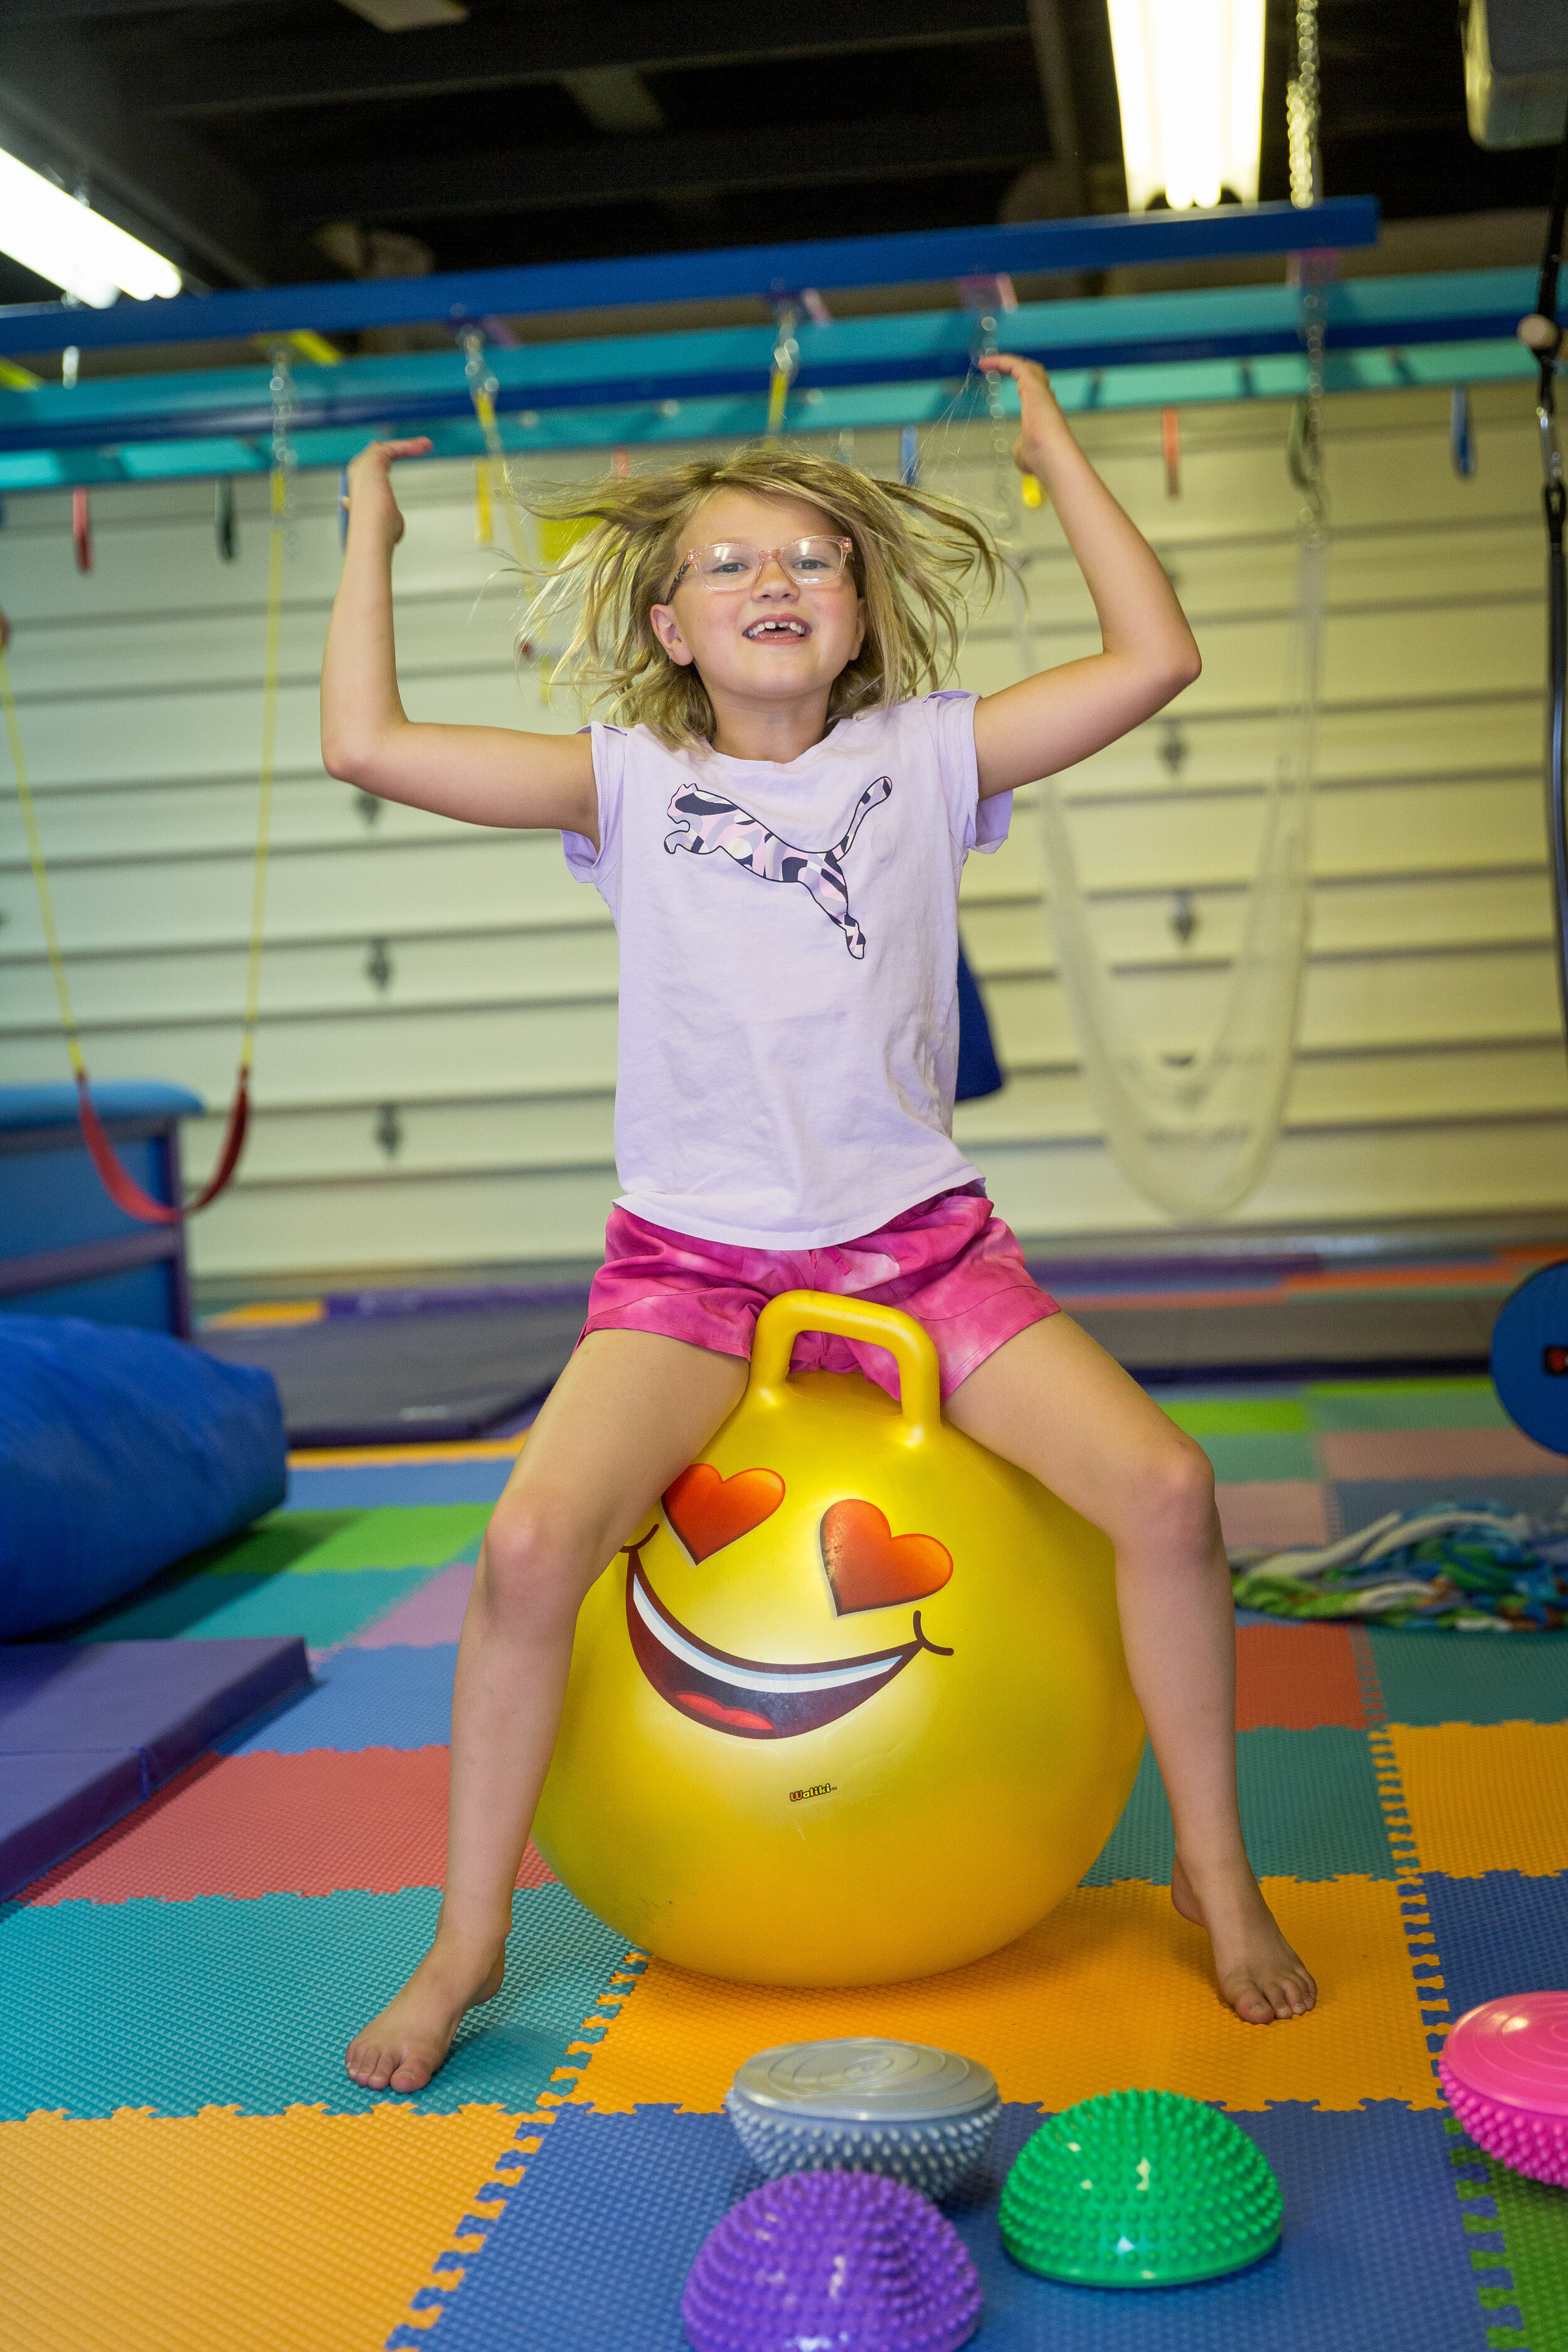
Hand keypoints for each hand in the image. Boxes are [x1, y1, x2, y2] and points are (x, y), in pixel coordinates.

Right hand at [343, 437, 432, 548]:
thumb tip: (389, 514)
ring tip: (426, 445)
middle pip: (377, 454)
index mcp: (358, 489)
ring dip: (407, 445)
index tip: (398, 459)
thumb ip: (389, 512)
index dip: (385, 463)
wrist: (372, 534)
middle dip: (397, 448)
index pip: (370, 469)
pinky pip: (391, 448)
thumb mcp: (389, 521)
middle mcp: (358, 476)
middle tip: (415, 447)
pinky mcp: (372, 462)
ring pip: (385, 448)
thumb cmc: (380, 534)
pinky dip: (407, 446)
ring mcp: (362, 467)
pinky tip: (422, 447)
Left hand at [976, 352, 1062, 475]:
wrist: (1050, 456)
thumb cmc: (1040, 459)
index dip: (1017, 381)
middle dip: (1012, 366)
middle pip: (1031, 373)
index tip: (1000, 380)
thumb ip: (1020, 444)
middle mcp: (1044, 399)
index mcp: (1043, 412)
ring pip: (1026, 366)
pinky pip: (1016, 365)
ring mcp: (1040, 391)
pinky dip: (1001, 361)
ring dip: (1005, 361)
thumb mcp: (1023, 452)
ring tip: (986, 362)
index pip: (1031, 389)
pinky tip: (985, 363)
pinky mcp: (1034, 385)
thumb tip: (1020, 446)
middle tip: (993, 365)